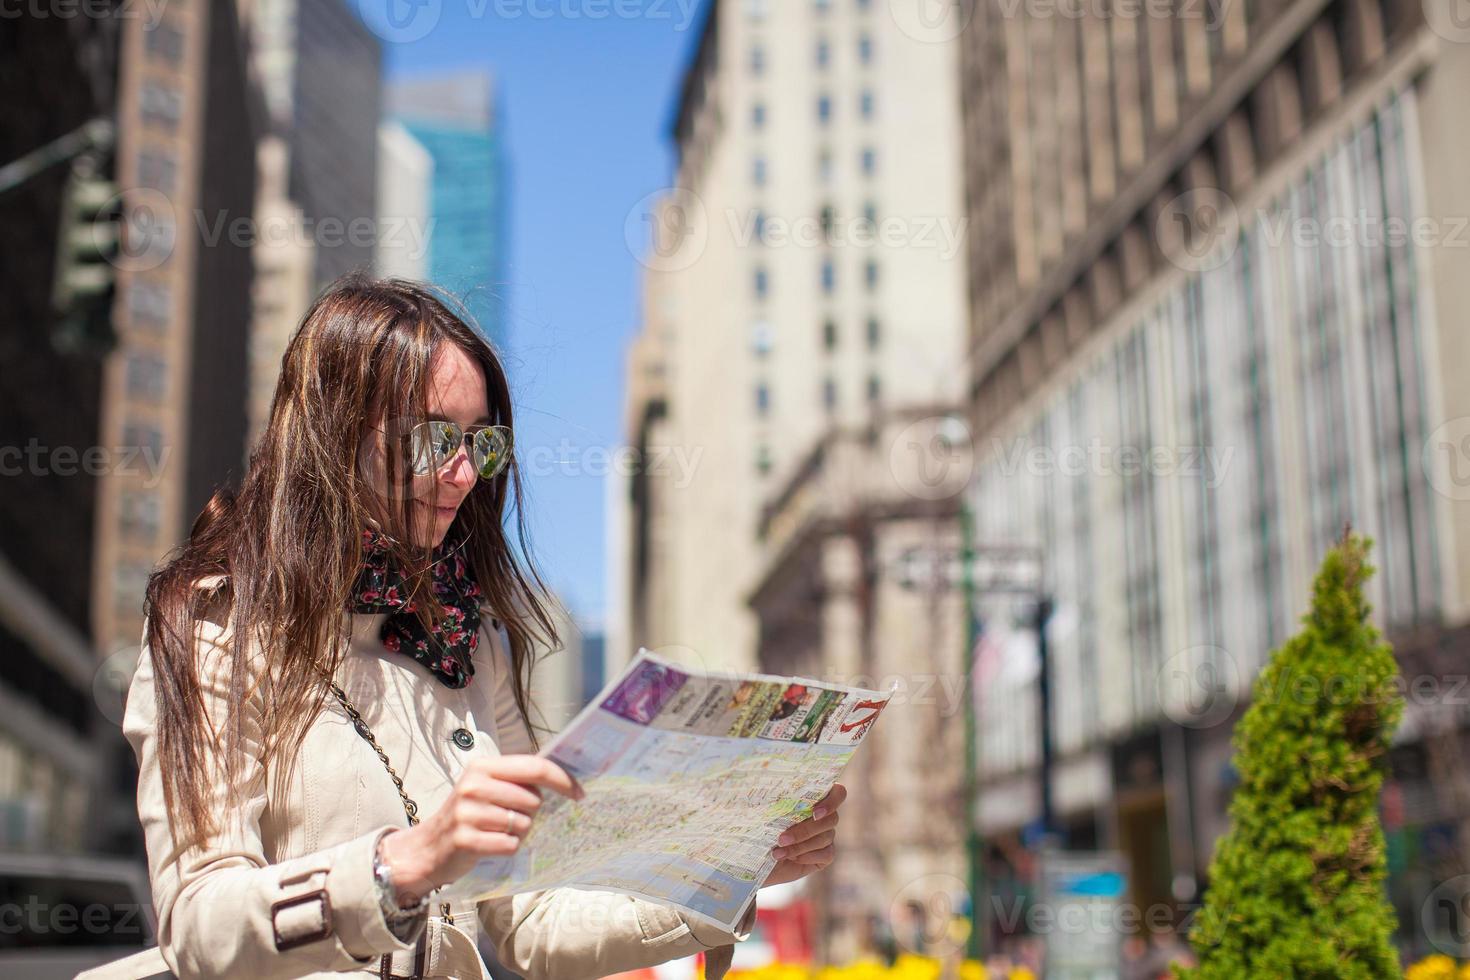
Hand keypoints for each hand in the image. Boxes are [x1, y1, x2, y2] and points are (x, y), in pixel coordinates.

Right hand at [379, 755, 581, 903]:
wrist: (427, 848)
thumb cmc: (468, 815)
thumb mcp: (487, 788)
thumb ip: (518, 779)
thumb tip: (564, 777)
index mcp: (483, 766)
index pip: (534, 767)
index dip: (562, 779)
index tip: (580, 792)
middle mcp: (473, 784)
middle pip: (532, 800)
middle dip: (530, 813)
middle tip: (507, 818)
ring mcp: (467, 812)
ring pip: (522, 824)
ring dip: (517, 833)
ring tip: (494, 831)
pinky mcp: (465, 839)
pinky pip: (510, 845)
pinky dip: (506, 848)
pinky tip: (489, 845)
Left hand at [764, 784, 845, 887]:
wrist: (756, 857)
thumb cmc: (758, 827)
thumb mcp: (763, 812)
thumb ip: (777, 801)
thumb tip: (779, 794)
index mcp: (814, 798)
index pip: (838, 793)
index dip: (832, 801)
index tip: (815, 812)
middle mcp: (824, 816)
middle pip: (831, 818)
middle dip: (805, 830)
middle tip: (781, 838)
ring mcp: (826, 836)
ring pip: (825, 837)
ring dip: (800, 845)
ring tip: (778, 852)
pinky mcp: (825, 855)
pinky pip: (826, 854)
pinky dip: (808, 856)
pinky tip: (792, 859)